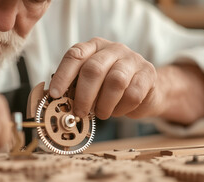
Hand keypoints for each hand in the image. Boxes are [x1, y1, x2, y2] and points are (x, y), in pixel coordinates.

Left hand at [50, 37, 166, 119]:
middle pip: (94, 69)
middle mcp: (113, 49)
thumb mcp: (90, 83)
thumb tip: (57, 102)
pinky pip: (133, 94)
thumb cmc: (109, 88)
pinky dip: (122, 108)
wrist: (145, 91)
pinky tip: (118, 110)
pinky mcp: (148, 73)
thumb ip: (75, 87)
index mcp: (93, 47)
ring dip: (104, 104)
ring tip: (101, 113)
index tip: (55, 95)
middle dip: (83, 95)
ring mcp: (132, 59)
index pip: (74, 55)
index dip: (63, 76)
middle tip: (80, 112)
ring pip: (115, 81)